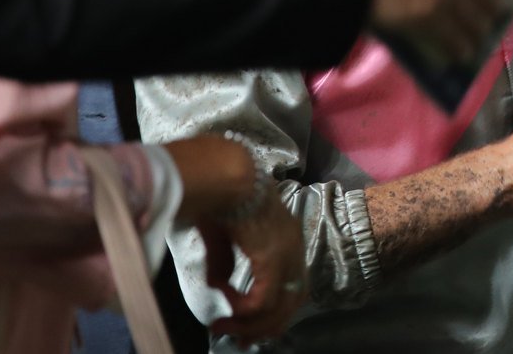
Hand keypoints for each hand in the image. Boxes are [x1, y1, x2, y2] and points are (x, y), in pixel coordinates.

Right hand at [200, 195, 306, 345]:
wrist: (224, 174)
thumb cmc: (220, 196)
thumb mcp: (222, 236)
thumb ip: (224, 261)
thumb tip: (219, 285)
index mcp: (286, 237)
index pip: (292, 285)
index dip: (274, 311)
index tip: (249, 328)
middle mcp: (293, 246)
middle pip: (292, 301)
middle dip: (267, 326)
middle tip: (242, 341)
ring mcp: (287, 251)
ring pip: (278, 306)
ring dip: (251, 324)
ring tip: (223, 328)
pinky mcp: (273, 257)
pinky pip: (262, 300)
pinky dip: (243, 309)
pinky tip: (225, 301)